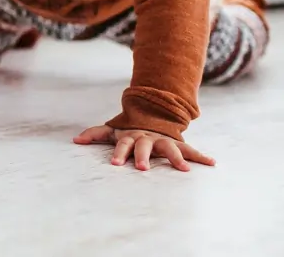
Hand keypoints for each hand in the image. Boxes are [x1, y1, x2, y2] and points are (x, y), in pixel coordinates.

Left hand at [73, 125, 215, 171]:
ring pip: (170, 148)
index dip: (118, 153)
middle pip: (145, 146)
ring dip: (177, 158)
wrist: (154, 116)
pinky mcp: (178, 144)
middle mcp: (148, 138)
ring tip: (185, 170)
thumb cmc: (130, 131)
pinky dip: (201, 156)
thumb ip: (94, 134)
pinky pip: (191, 149)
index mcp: (131, 135)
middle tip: (141, 168)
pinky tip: (212, 163)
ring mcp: (164, 140)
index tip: (114, 164)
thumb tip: (74, 140)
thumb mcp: (113, 130)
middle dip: (143, 156)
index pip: (122, 144)